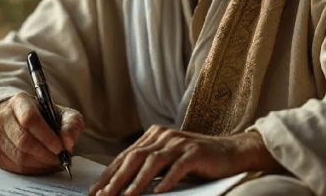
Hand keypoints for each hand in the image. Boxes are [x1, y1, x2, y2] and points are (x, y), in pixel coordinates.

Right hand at [0, 92, 83, 174]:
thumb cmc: (48, 117)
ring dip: (39, 164)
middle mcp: (4, 116)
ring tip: (53, 163)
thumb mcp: (64, 115)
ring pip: (18, 156)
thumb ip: (71, 125)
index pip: (29, 119)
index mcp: (20, 101)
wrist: (26, 121)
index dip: (46, 136)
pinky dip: (31, 170)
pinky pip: (14, 167)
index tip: (60, 147)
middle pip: (23, 141)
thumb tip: (68, 143)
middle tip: (59, 159)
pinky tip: (42, 166)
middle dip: (45, 154)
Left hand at [88, 126, 282, 195]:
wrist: (231, 152)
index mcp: (154, 135)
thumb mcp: (168, 161)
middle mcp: (164, 136)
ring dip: (137, 181)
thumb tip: (122, 185)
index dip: (109, 174)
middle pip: (135, 157)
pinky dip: (167, 180)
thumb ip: (148, 166)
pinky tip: (159, 192)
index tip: (95, 191)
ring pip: (152, 161)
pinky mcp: (195, 152)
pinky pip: (178, 167)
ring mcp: (180, 143)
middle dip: (116, 179)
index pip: (126, 156)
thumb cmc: (197, 161)